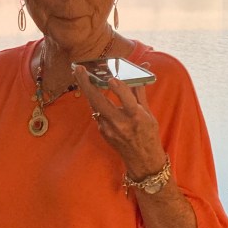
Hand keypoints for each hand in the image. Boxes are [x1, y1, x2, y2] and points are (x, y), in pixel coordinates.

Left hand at [73, 63, 166, 178]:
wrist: (142, 160)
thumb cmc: (148, 134)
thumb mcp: (148, 113)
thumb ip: (140, 91)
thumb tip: (142, 67)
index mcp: (135, 117)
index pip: (127, 101)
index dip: (120, 89)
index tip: (112, 78)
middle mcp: (120, 123)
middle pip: (99, 102)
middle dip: (87, 84)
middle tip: (79, 69)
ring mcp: (108, 129)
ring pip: (94, 105)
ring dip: (87, 89)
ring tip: (81, 74)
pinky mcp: (103, 131)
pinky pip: (98, 112)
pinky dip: (96, 101)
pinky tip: (93, 91)